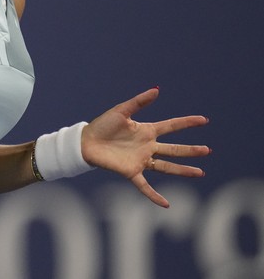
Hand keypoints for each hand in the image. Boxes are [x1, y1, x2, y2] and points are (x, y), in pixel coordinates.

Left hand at [81, 87, 209, 207]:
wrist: (85, 141)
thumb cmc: (103, 125)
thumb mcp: (122, 111)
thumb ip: (139, 102)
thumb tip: (157, 90)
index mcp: (146, 131)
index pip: (171, 126)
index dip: (187, 123)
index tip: (204, 120)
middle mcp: (147, 147)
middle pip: (174, 149)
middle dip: (190, 150)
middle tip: (207, 150)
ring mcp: (141, 160)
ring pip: (167, 167)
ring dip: (183, 170)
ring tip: (200, 173)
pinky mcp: (131, 172)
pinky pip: (145, 186)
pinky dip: (154, 196)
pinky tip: (166, 204)